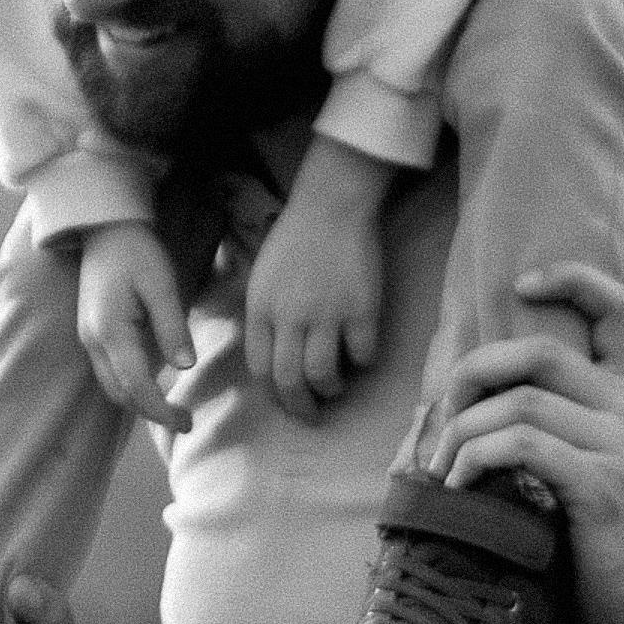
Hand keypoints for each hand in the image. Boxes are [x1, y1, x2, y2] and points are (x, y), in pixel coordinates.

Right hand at [76, 221, 193, 432]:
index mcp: (111, 331)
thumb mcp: (163, 285)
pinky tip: (154, 383)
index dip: (161, 409)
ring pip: (111, 386)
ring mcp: (89, 338)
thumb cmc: (136, 252)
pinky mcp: (92, 333)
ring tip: (172, 408)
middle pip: (119, 393)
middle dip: (150, 413)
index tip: (186, 422)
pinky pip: (110, 372)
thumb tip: (185, 366)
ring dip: (139, 401)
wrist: (104, 230)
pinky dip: (130, 386)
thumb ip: (172, 327)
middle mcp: (93, 341)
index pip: (136, 385)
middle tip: (185, 420)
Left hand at [243, 140, 391, 423]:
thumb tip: (272, 357)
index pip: (259, 368)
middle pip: (289, 380)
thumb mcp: (261, 278)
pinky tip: (362, 357)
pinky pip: (363, 354)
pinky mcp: (362, 309)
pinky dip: (363, 362)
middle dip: (300, 407)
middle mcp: (289, 317)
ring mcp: (326, 315)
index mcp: (260, 310)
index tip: (284, 400)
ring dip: (330, 390)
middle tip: (311, 416)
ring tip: (336, 388)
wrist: (330, 207)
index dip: (273, 392)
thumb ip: (263, 317)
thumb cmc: (293, 240)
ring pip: (324, 375)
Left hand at [433, 268, 623, 623]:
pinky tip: (459, 488)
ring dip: (460, 434)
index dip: (572, 280)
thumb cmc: (598, 539)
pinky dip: (474, 460)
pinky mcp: (601, 486)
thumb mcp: (577, 466)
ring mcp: (619, 445)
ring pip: (518, 402)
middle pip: (538, 349)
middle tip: (441, 421)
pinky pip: (521, 446)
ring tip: (442, 472)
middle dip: (470, 375)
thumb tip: (459, 400)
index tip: (521, 285)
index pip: (619, 309)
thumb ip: (544, 424)